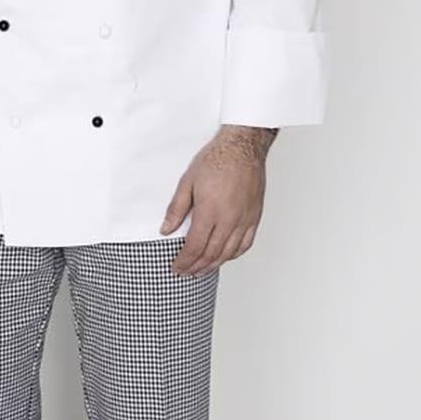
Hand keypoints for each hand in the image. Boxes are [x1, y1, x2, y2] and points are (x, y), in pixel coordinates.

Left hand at [161, 125, 277, 276]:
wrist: (243, 146)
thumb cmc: (216, 159)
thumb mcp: (187, 182)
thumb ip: (176, 209)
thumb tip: (166, 230)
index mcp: (210, 211)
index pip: (194, 247)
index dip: (183, 261)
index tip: (176, 267)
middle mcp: (229, 219)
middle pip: (211, 254)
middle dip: (195, 267)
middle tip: (185, 273)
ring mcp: (244, 219)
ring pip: (228, 253)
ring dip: (213, 265)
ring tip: (201, 271)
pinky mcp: (254, 216)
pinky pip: (246, 244)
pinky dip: (233, 255)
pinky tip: (225, 258)